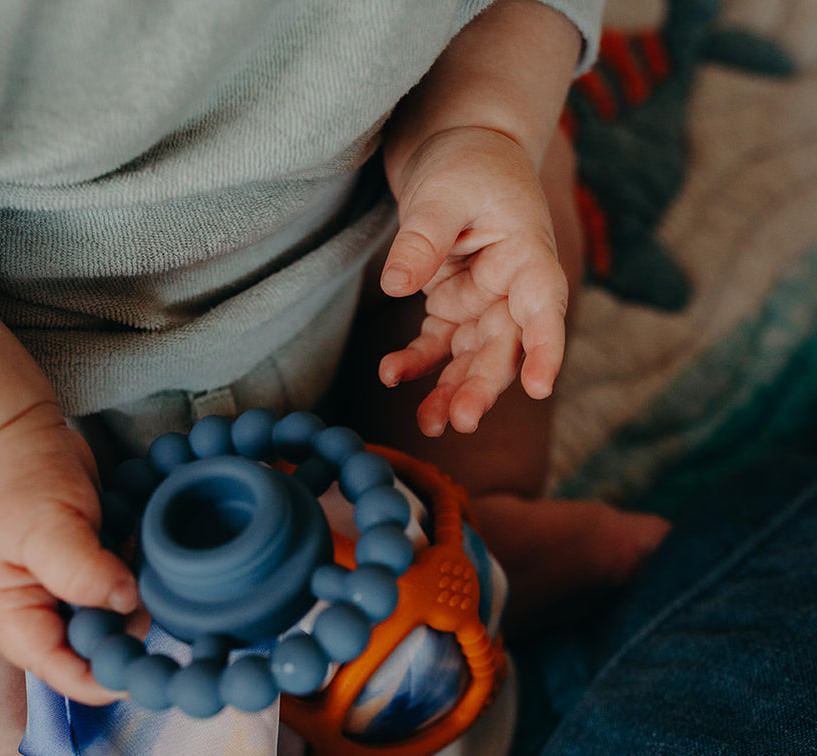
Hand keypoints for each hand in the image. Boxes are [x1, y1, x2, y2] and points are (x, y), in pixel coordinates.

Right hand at [0, 401, 138, 702]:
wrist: (4, 430)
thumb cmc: (6, 477)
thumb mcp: (40, 526)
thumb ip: (80, 571)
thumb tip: (127, 602)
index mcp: (12, 614)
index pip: (57, 668)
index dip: (98, 680)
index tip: (140, 672)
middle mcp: (40, 608)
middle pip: (93, 645)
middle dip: (125, 627)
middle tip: (149, 592)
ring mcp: (65, 585)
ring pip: (113, 612)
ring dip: (135, 593)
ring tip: (137, 553)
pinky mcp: (89, 560)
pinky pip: (121, 580)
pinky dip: (136, 567)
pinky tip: (136, 538)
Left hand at [378, 126, 567, 436]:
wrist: (458, 148)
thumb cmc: (464, 160)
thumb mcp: (441, 189)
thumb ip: (423, 237)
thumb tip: (396, 285)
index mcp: (527, 254)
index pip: (543, 306)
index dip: (545, 349)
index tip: (541, 387)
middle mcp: (511, 288)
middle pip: (504, 346)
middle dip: (483, 387)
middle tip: (461, 421)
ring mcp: (482, 302)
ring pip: (472, 358)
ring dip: (452, 392)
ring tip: (430, 425)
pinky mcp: (453, 308)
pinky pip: (437, 346)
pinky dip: (416, 364)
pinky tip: (391, 375)